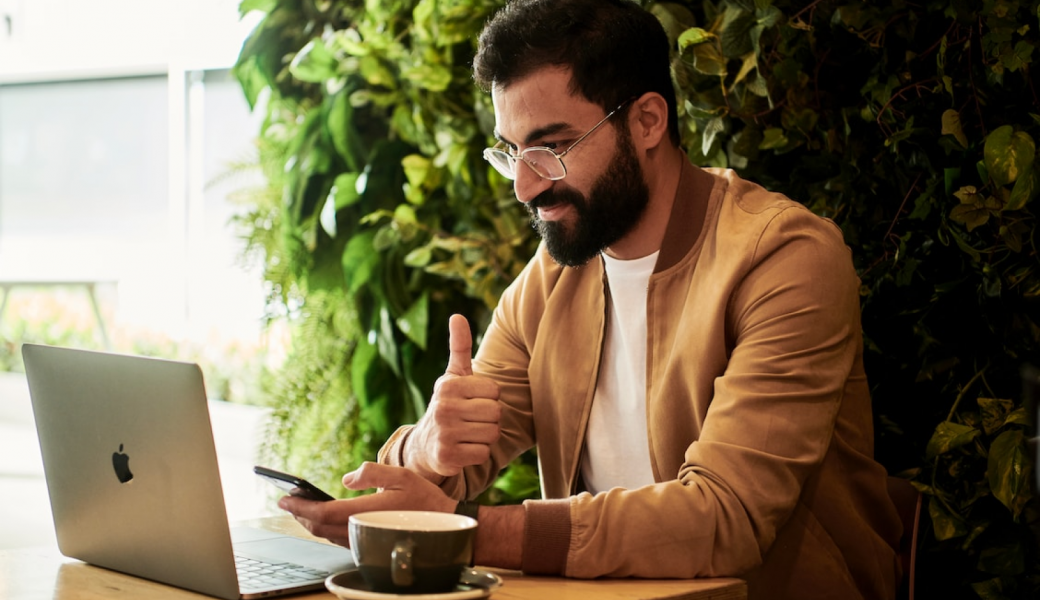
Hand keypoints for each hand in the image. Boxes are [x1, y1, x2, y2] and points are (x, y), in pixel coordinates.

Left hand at [278, 462, 456, 546]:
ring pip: (327, 535)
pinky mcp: (368, 545)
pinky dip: (324, 529)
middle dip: (300, 514)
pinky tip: (322, 519)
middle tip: (287, 501)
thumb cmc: (425, 500)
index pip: (323, 513)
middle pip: (319, 527)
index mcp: (366, 512)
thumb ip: (372, 473)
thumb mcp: (401, 475)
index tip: (284, 498)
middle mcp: (362, 530)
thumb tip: (346, 479)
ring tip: (300, 507)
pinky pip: (338, 539)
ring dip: (310, 522)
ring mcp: (364, 540)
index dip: (300, 507)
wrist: (445, 527)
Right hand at [406, 314, 501, 479]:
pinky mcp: (447, 457)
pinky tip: (463, 449)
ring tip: (468, 433)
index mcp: (448, 385)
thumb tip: (457, 315)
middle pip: (496, 412)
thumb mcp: (453, 376)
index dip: (489, 398)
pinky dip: (477, 454)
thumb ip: (460, 347)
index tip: (472, 401)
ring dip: (485, 437)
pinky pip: (483, 454)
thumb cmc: (448, 405)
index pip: (495, 391)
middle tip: (472, 420)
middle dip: (489, 418)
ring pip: (492, 434)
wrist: (424, 445)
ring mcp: (444, 433)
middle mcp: (443, 407)